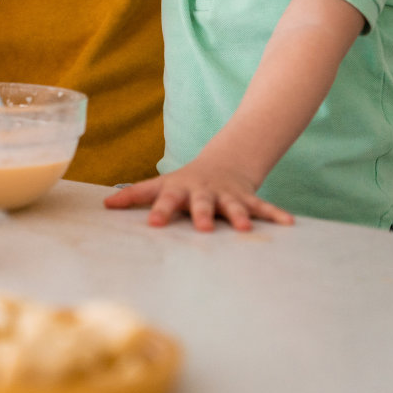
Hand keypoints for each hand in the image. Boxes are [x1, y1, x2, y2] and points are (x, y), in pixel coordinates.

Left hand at [103, 157, 294, 231]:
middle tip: (203, 228)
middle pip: (201, 203)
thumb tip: (104, 205)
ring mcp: (226, 195)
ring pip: (233, 206)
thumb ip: (134, 195)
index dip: (158, 211)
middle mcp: (203, 192)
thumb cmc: (184, 182)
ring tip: (246, 229)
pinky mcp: (247, 198)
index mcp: (179, 190)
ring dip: (239, 216)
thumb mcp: (159, 185)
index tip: (152, 224)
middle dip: (202, 215)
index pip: (164, 199)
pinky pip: (263, 208)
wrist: (224, 162)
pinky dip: (275, 215)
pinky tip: (289, 224)